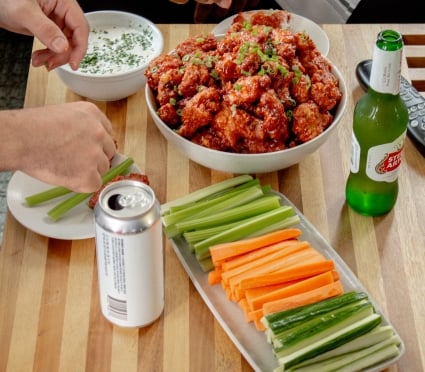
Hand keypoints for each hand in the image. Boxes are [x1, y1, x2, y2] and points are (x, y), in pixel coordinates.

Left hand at [0, 0, 88, 69]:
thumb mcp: (24, 12)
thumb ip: (45, 29)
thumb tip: (63, 46)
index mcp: (64, 2)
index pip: (80, 27)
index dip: (79, 47)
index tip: (73, 63)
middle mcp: (62, 10)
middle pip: (74, 38)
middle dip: (63, 54)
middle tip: (51, 64)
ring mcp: (56, 19)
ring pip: (65, 44)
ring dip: (54, 56)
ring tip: (39, 61)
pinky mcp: (48, 27)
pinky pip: (55, 44)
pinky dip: (48, 54)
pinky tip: (39, 57)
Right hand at [1, 102, 116, 192]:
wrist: (20, 140)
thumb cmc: (31, 128)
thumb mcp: (63, 114)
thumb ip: (81, 126)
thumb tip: (85, 141)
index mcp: (92, 114)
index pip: (107, 133)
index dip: (96, 144)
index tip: (89, 149)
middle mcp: (98, 132)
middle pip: (108, 151)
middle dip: (95, 158)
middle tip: (75, 160)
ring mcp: (95, 154)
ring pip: (102, 168)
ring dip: (88, 171)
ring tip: (65, 166)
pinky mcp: (89, 174)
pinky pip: (94, 184)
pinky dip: (82, 184)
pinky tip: (67, 176)